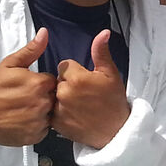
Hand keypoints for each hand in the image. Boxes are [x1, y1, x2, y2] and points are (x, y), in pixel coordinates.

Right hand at [0, 28, 56, 146]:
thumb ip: (31, 49)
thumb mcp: (11, 63)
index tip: (30, 86)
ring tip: (23, 110)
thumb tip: (45, 32)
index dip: (42, 84)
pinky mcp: (33, 137)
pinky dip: (35, 127)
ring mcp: (38, 122)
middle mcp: (42, 104)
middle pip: (53, 99)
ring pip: (49, 115)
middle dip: (43, 98)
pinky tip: (22, 121)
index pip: (53, 83)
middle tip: (25, 99)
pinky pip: (43, 130)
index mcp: (40, 84)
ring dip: (41, 113)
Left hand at [53, 30, 131, 149]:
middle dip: (67, 84)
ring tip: (78, 105)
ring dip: (61, 97)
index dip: (75, 72)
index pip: (64, 66)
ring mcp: (58, 109)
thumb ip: (101, 52)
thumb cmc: (114, 102)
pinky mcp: (56, 123)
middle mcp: (64, 92)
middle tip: (83, 94)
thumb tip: (103, 33)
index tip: (85, 80)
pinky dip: (58, 112)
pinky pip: (51, 110)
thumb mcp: (111, 74)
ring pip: (53, 94)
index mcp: (77, 78)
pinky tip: (73, 115)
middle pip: (58, 80)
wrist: (115, 131)